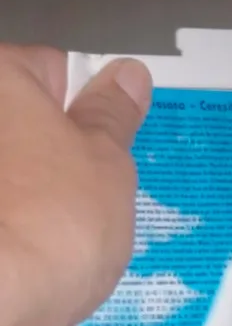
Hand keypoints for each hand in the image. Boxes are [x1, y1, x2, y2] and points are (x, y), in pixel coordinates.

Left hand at [0, 45, 151, 325]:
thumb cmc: (54, 225)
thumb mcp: (109, 159)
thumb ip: (114, 114)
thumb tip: (127, 76)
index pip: (54, 69)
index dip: (90, 107)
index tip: (113, 142)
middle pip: (28, 124)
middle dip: (64, 152)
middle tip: (101, 189)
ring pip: (19, 175)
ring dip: (45, 195)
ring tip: (81, 231)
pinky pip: (10, 219)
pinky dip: (25, 229)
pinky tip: (50, 256)